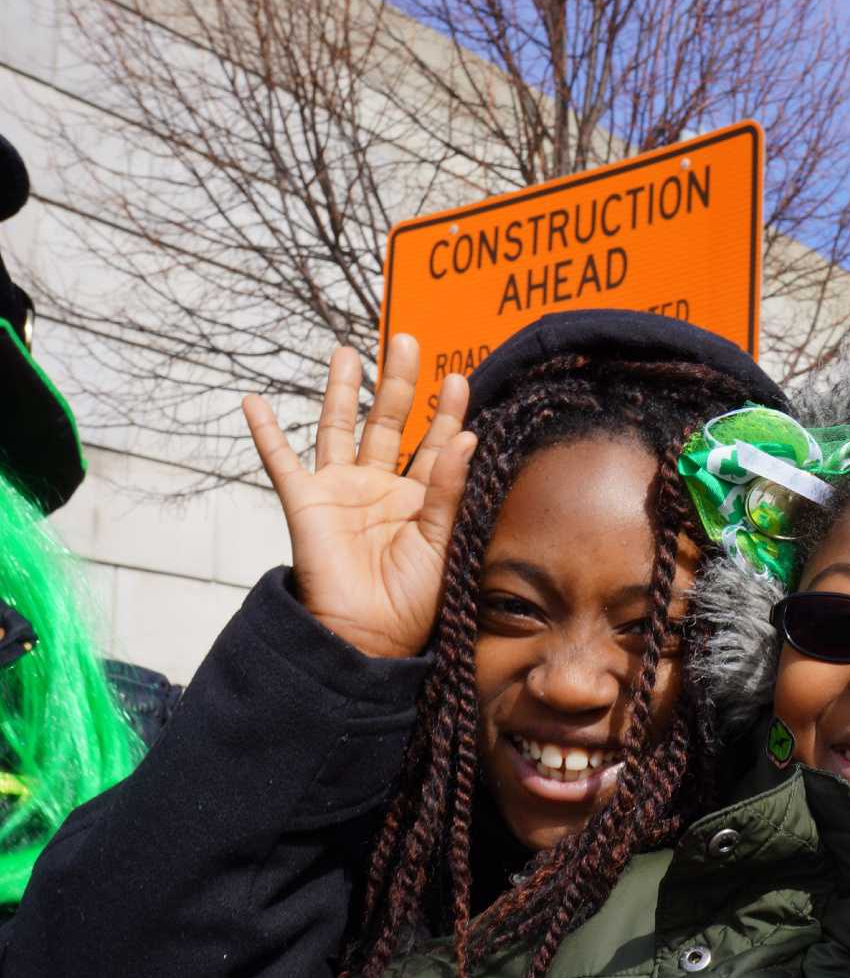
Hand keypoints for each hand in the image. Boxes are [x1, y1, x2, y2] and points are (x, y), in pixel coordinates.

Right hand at [245, 335, 476, 658]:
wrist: (369, 637)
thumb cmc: (413, 601)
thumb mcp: (441, 542)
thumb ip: (448, 490)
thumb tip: (468, 440)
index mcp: (419, 497)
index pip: (435, 443)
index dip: (446, 412)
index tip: (457, 379)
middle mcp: (380, 486)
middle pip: (389, 421)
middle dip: (397, 382)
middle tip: (405, 340)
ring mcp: (340, 491)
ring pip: (340, 428)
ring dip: (343, 391)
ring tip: (348, 352)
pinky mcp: (305, 503)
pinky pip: (281, 461)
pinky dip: (265, 432)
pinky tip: (252, 401)